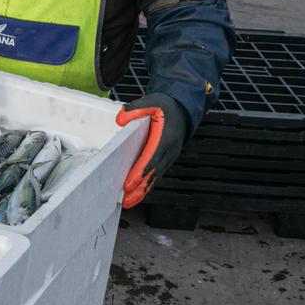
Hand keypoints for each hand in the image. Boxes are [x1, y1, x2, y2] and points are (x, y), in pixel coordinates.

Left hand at [116, 93, 188, 207]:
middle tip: (126, 200)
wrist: (184, 110)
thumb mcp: (151, 102)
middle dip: (139, 188)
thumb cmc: (165, 106)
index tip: (128, 183)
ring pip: (156, 177)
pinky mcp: (168, 159)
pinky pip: (158, 174)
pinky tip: (139, 193)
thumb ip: (135, 109)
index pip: (151, 158)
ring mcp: (170, 156)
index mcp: (165, 137)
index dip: (139, 172)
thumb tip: (120, 119)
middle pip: (153, 172)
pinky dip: (148, 185)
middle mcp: (169, 150)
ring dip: (143, 190)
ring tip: (129, 202)